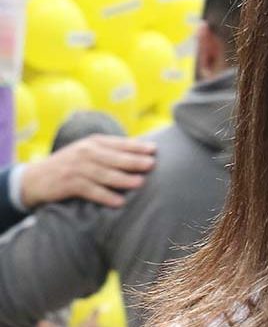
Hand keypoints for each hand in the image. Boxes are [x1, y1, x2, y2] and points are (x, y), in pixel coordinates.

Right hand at [19, 135, 155, 208]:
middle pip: (114, 157)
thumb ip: (110, 150)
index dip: (137, 146)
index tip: (154, 149)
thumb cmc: (71, 164)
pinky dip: (105, 196)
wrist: (35, 178)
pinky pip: (90, 190)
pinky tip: (119, 202)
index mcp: (93, 142)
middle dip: (133, 160)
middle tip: (151, 164)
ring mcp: (76, 168)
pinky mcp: (68, 184)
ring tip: (140, 182)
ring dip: (122, 179)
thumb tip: (142, 151)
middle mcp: (85, 152)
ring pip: (104, 174)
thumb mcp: (88, 152)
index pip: (119, 143)